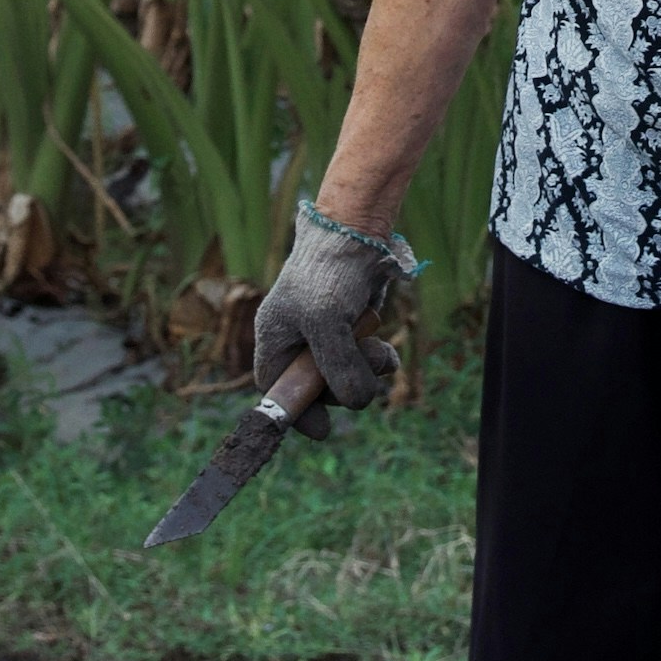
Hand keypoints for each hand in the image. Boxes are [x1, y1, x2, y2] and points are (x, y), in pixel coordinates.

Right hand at [249, 225, 402, 440]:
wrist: (358, 231)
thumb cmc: (329, 271)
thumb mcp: (327, 322)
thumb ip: (338, 367)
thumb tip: (356, 403)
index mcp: (275, 336)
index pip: (276, 387)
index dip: (296, 411)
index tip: (324, 429)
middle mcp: (299, 338)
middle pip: (317, 387)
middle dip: (343, 386)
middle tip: (362, 375)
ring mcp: (328, 333)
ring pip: (348, 373)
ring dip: (366, 370)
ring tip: (378, 352)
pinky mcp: (354, 326)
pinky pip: (365, 359)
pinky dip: (377, 359)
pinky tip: (385, 349)